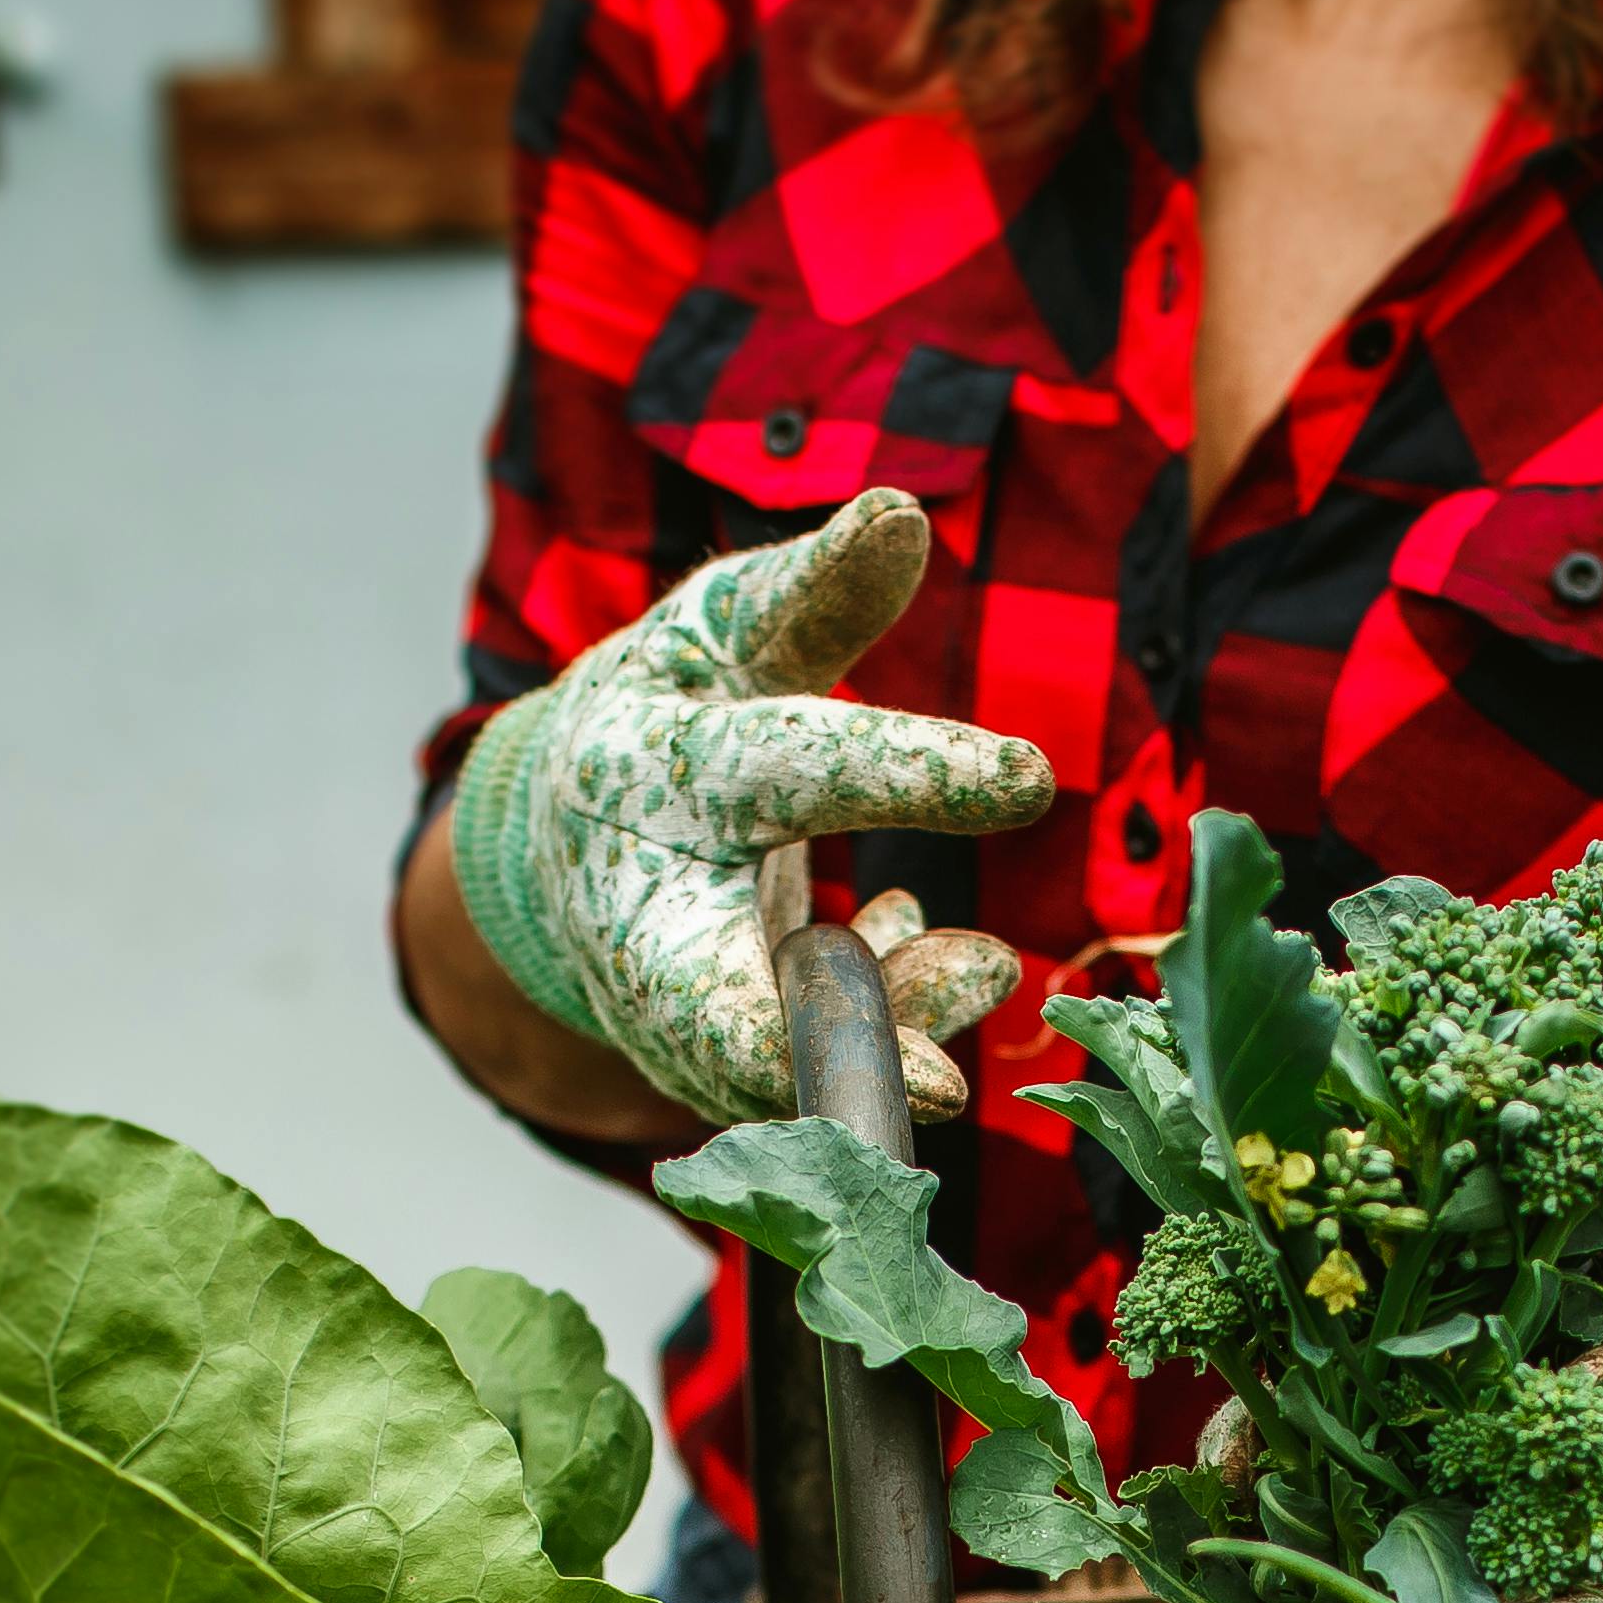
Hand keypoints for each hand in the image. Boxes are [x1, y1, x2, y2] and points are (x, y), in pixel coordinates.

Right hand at [450, 488, 1053, 1125]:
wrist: (570, 840)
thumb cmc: (670, 710)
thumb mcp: (723, 632)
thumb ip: (813, 592)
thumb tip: (902, 516)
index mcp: (649, 767)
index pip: (787, 769)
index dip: (910, 774)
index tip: (1032, 775)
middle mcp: (642, 913)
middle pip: (716, 1009)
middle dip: (826, 1048)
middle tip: (941, 1085)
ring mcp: (671, 1011)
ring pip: (777, 1073)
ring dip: (892, 1040)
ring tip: (983, 963)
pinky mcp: (714, 1066)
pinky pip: (802, 1086)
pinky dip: (888, 1041)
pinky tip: (936, 952)